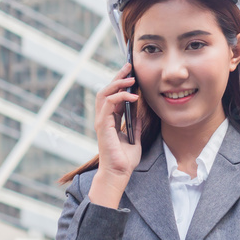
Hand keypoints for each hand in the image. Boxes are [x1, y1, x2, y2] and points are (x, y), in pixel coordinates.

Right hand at [94, 63, 142, 178]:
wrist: (119, 173)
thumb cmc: (125, 159)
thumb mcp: (134, 137)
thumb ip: (134, 123)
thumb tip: (138, 110)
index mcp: (110, 120)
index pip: (112, 95)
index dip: (119, 82)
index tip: (130, 72)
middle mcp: (103, 118)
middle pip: (106, 90)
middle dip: (117, 76)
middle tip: (128, 66)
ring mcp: (101, 121)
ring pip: (104, 94)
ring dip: (117, 83)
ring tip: (131, 79)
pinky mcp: (103, 126)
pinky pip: (108, 105)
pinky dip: (120, 97)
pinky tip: (133, 96)